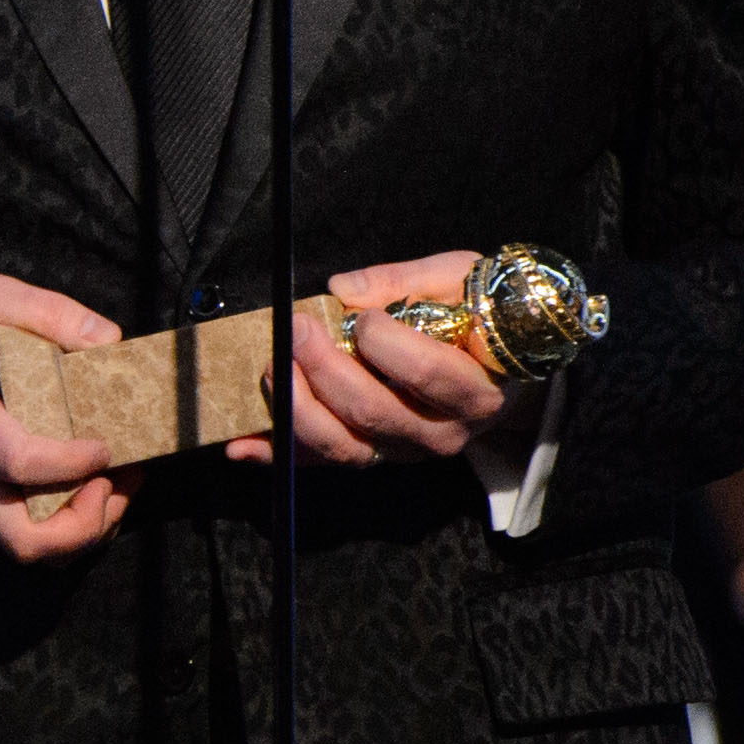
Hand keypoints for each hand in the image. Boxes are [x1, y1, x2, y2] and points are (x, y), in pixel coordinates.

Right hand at [0, 277, 133, 560]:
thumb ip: (47, 312)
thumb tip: (108, 340)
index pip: (18, 461)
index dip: (70, 464)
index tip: (105, 446)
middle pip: (23, 540)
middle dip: (83, 526)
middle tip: (112, 484)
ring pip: (27, 547)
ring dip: (82, 530)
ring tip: (113, 487)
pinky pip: (22, 532)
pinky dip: (65, 522)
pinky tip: (88, 485)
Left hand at [223, 251, 529, 471]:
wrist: (503, 368)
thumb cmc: (482, 316)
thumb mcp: (459, 280)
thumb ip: (404, 281)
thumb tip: (341, 290)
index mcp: (474, 391)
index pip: (429, 377)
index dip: (389, 348)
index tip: (364, 319)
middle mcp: (440, 432)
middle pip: (373, 411)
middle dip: (324, 368)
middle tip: (297, 329)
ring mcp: (402, 451)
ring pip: (343, 446)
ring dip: (296, 409)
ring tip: (271, 367)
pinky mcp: (372, 456)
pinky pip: (320, 463)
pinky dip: (277, 455)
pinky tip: (240, 444)